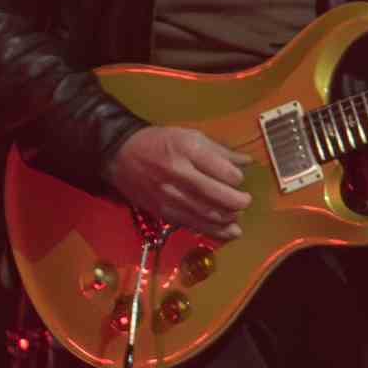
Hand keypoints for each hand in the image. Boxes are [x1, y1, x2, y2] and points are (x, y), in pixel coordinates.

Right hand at [108, 122, 247, 237]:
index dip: (238, 178)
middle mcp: (179, 175)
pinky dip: (215, 230)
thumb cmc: (160, 142)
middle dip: (239, 202)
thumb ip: (220, 151)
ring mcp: (170, 196)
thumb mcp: (190, 136)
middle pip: (218, 197)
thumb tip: (247, 162)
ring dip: (229, 219)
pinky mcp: (164, 211)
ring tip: (237, 216)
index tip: (238, 178)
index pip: (225, 172)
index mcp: (189, 151)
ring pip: (208, 214)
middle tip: (244, 201)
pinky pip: (194, 225)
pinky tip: (229, 232)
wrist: (121, 154)